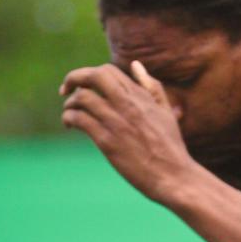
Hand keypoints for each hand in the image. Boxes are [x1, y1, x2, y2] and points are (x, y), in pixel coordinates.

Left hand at [60, 59, 193, 203]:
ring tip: (69, 113)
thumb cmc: (171, 148)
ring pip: (82, 98)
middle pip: (93, 76)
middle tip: (65, 91)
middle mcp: (128, 104)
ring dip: (70, 104)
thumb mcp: (166, 112)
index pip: (108, 71)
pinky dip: (69, 118)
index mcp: (141, 96)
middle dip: (74, 78)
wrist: (175, 177)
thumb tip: (136, 65)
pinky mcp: (107, 141)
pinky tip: (69, 125)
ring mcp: (117, 122)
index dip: (89, 74)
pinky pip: (79, 120)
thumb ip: (152, 87)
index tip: (81, 85)